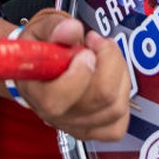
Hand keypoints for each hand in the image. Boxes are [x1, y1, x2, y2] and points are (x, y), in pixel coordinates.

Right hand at [16, 10, 129, 140]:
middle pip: (99, 99)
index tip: (85, 49)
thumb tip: (71, 30)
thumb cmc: (42, 48)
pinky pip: (119, 123)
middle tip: (98, 42)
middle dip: (109, 61)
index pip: (58, 99)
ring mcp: (76, 125)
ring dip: (119, 72)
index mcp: (36, 92)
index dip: (80, 71)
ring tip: (106, 53)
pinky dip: (123, 95)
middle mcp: (56, 115)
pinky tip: (113, 76)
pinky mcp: (94, 130)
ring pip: (115, 107)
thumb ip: (55, 27)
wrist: (42, 62)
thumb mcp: (41, 29)